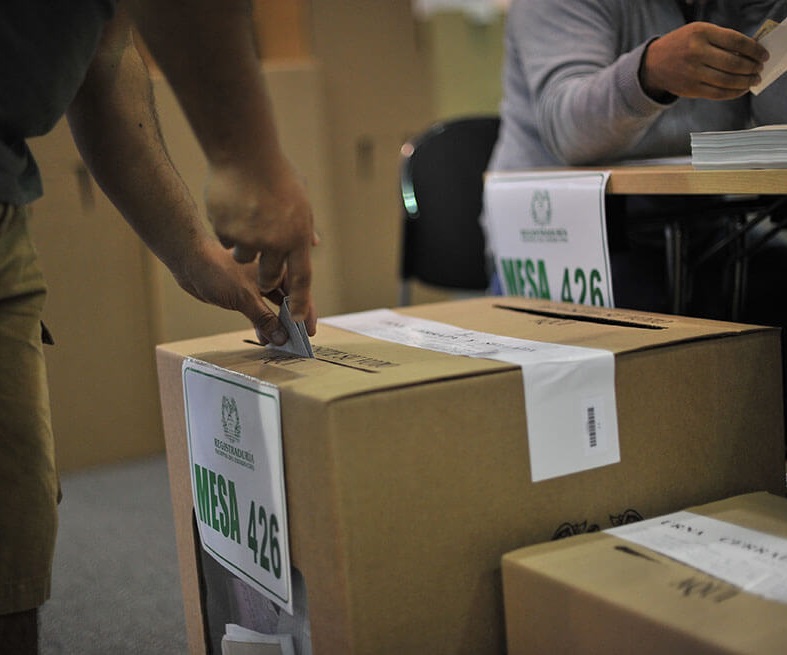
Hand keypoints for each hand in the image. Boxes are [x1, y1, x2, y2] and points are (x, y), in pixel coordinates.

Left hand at [174, 236, 316, 345]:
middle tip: (297, 342)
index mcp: (276, 270)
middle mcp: (270, 278)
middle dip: (294, 322)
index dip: (307, 312)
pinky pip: (259, 312)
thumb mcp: (245, 297)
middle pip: (289, 302)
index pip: (300, 292)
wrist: (189, 261)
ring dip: (277, 326)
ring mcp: (257, 287)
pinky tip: (263, 338)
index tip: (308, 332)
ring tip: (280, 344)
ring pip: (274, 309)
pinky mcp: (244, 295)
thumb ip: (264, 318)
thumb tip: (282, 337)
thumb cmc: (219, 270)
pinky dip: (262, 324)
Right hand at [204, 156, 315, 322]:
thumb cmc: (275, 173)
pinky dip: (228, 230)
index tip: (299, 321)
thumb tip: (312, 243)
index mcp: (297, 236)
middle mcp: (275, 242)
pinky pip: (228, 241)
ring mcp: (250, 238)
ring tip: (245, 220)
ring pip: (245, 259)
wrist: (244, 153)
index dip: (301, 303)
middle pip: (269, 277)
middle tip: (262, 259)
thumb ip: (303, 226)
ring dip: (244, 248)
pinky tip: (232, 209)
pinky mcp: (227, 231)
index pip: (301, 278)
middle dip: (265, 275)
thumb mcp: (299, 199)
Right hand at [640, 22, 767, 100]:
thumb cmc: (681, 45)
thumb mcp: (699, 31)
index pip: (736, 42)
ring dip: (745, 82)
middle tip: (759, 69)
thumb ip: (721, 39)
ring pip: (727, 81)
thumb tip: (748, 53)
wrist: (653, 64)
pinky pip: (718, 94)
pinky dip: (733, 93)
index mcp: (701, 33)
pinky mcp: (690, 89)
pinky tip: (740, 90)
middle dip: (752, 68)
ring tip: (753, 80)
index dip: (753, 50)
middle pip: (734, 64)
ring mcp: (692, 73)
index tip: (762, 55)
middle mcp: (696, 53)